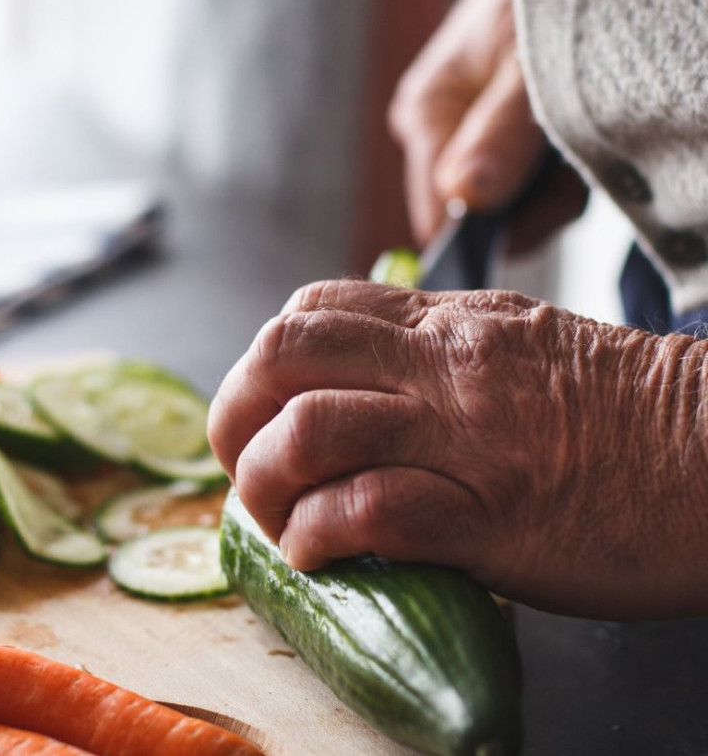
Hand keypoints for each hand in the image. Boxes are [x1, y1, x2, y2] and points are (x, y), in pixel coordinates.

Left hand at [207, 280, 707, 618]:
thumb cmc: (626, 415)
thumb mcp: (520, 346)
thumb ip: (435, 352)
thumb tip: (359, 381)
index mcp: (446, 324)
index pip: (311, 308)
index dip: (263, 364)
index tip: (266, 412)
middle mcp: (444, 366)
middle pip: (282, 354)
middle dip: (236, 413)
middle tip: (246, 465)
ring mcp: (464, 435)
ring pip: (310, 430)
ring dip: (266, 484)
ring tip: (280, 520)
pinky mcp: (490, 514)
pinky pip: (369, 510)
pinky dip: (320, 536)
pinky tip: (319, 554)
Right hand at [388, 0, 585, 248]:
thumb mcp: (527, 67)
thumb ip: (499, 134)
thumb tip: (464, 198)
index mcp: (423, 116)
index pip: (435, 217)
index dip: (483, 230)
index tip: (533, 206)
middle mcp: (434, 134)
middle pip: (477, 216)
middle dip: (531, 202)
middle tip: (564, 155)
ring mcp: (465, 139)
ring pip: (510, 204)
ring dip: (553, 186)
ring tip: (571, 134)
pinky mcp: (495, 141)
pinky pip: (528, 185)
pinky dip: (560, 172)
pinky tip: (568, 136)